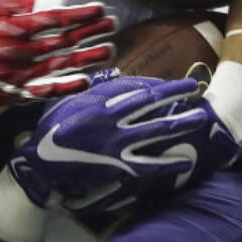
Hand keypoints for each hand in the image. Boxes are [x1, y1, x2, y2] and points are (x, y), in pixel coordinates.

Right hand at [0, 0, 115, 104]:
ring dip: (87, 57)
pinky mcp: (18, 93)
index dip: (79, 14)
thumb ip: (20, 6)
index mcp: (11, 28)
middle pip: (63, 41)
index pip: (53, 19)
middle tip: (111, 24)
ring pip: (61, 65)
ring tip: (109, 49)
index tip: (99, 8)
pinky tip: (86, 80)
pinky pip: (47, 91)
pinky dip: (67, 87)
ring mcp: (20, 74)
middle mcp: (19, 51)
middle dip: (90, 32)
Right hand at [8, 73, 236, 213]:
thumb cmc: (49, 131)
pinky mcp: (118, 164)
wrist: (41, 165)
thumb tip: (114, 76)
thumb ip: (90, 90)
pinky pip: (149, 163)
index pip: (134, 88)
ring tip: (200, 117)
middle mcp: (111, 118)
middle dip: (174, 93)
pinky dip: (168, 163)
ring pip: (156, 129)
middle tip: (195, 85)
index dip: (155, 84)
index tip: (169, 83)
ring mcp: (117, 142)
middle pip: (150, 102)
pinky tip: (186, 160)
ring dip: (180, 122)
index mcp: (97, 101)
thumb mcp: (65, 102)